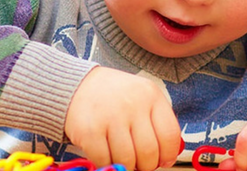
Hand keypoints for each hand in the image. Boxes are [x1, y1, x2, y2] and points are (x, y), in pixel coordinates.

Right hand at [64, 67, 180, 170]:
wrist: (75, 85)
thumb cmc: (113, 96)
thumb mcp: (141, 97)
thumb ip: (157, 122)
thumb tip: (168, 157)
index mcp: (150, 95)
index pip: (170, 135)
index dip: (169, 154)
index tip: (163, 161)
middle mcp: (132, 104)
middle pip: (150, 152)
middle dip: (146, 165)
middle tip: (140, 164)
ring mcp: (110, 117)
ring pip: (128, 160)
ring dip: (127, 166)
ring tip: (122, 158)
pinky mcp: (89, 130)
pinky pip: (105, 160)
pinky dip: (106, 163)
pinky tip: (105, 154)